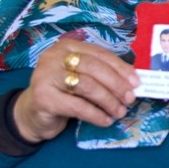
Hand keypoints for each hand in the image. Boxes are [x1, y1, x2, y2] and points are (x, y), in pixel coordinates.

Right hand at [12, 39, 138, 142]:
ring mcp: (46, 76)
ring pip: (86, 86)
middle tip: (130, 98)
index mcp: (67, 47)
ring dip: (108, 101)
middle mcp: (54, 57)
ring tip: (119, 112)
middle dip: (116, 84)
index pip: (100, 54)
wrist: (32, 113)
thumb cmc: (63, 93)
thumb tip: (133, 80)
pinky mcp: (43, 97)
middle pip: (93, 67)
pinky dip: (96, 114)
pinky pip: (77, 106)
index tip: (136, 82)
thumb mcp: (82, 78)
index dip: (120, 68)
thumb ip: (102, 74)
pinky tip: (106, 120)